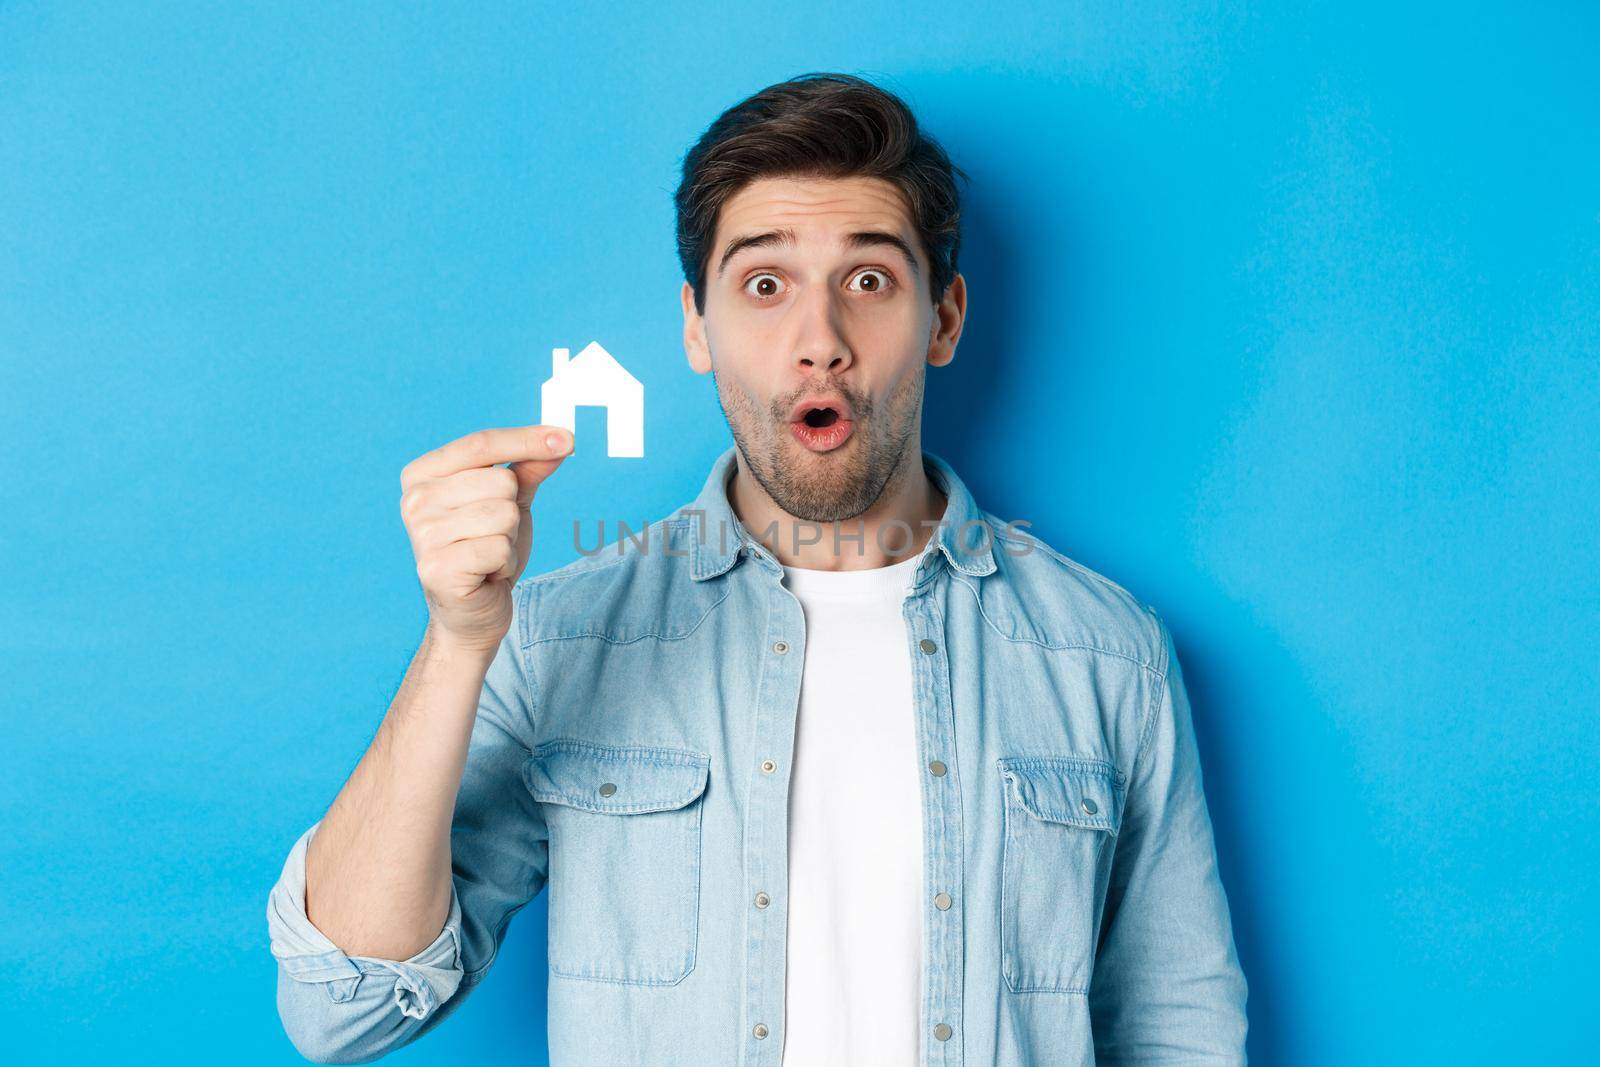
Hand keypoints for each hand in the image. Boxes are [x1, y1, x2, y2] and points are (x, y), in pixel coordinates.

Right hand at [399, 425, 572, 654]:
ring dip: (509, 540)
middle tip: (493, 536)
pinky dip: (504, 563)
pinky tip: (486, 574)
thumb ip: (529, 468)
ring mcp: (422, 534)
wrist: (472, 612)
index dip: (527, 439)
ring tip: (488, 556)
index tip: (568, 438)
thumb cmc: (486, 550)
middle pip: (500, 482)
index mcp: (423, 474)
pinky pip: (499, 548)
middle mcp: (415, 500)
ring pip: (504, 516)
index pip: (481, 443)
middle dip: (512, 512)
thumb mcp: (511, 502)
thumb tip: (561, 439)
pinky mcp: (436, 568)